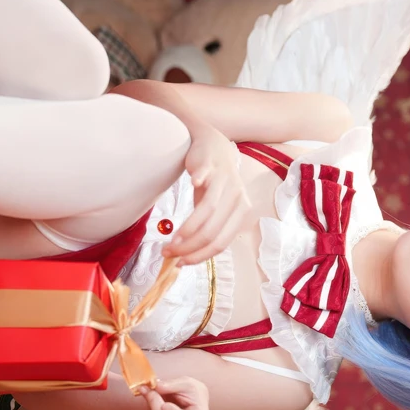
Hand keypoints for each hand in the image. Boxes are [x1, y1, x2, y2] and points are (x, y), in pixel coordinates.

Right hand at [165, 126, 256, 265]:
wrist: (213, 147)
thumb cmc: (213, 184)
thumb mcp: (215, 209)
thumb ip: (207, 229)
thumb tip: (185, 257)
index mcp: (241, 212)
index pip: (221, 243)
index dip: (200, 256)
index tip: (180, 262)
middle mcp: (237, 198)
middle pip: (212, 231)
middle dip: (188, 247)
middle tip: (168, 252)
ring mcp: (225, 180)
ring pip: (208, 210)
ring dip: (187, 229)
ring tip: (170, 239)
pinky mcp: (211, 165)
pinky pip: (206, 174)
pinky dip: (200, 179)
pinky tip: (191, 182)